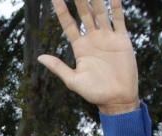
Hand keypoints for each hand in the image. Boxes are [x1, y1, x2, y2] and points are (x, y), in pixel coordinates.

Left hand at [38, 0, 138, 114]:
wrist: (117, 99)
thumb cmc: (94, 93)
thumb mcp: (73, 80)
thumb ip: (58, 67)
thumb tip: (39, 57)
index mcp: (80, 47)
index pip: (68, 24)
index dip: (62, 10)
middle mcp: (93, 39)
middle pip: (84, 13)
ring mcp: (107, 37)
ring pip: (100, 12)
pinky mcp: (122, 39)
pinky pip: (118, 18)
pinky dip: (116, 6)